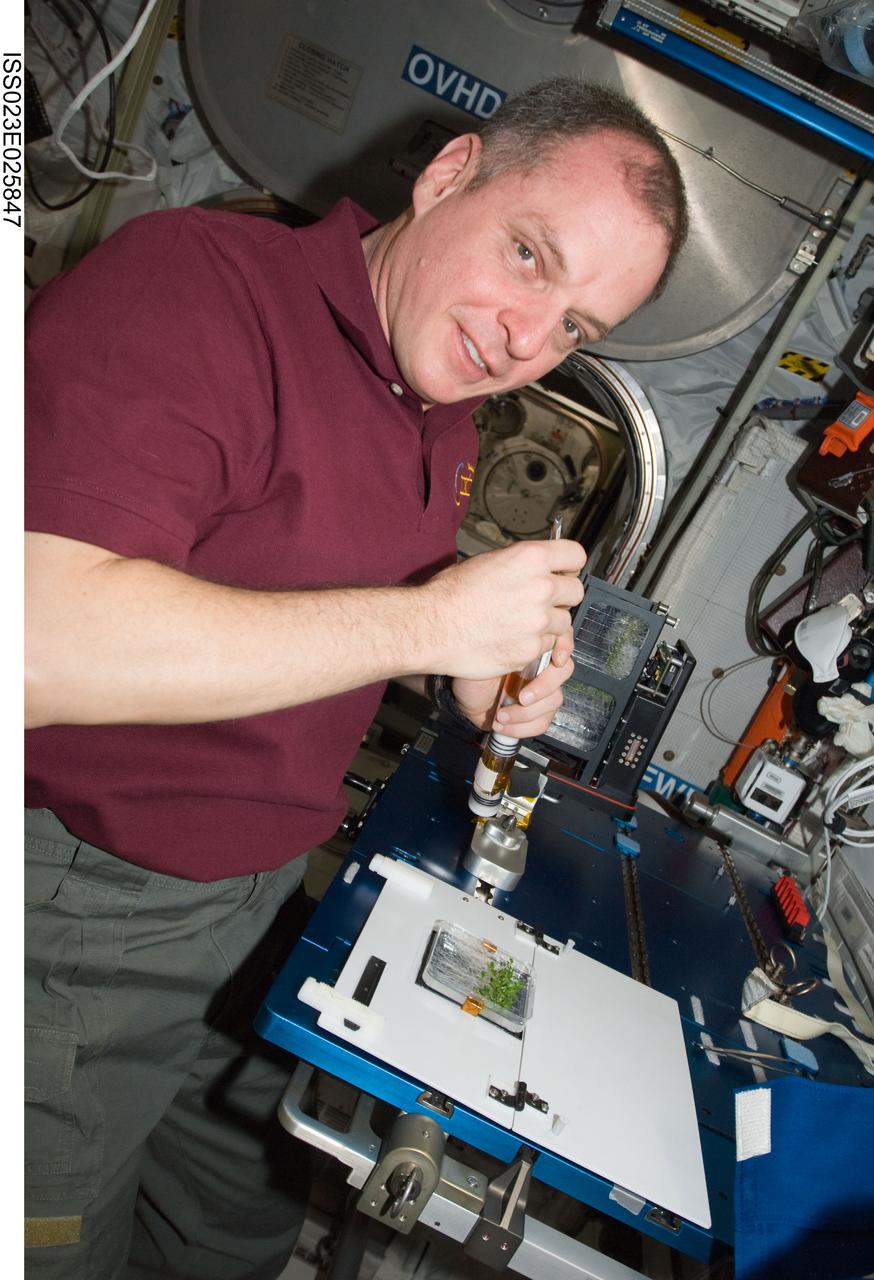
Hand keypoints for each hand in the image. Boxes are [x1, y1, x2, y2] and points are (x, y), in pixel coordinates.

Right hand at [421, 539, 585, 680]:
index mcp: (530, 558)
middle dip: (562, 597)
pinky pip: (546, 647)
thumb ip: (521, 564)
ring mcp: (538, 621)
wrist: (431, 627)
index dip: (569, 565)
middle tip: (542, 602)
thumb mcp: (488, 561)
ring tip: (520, 624)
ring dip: (548, 624)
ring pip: (563, 623)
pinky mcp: (530, 649)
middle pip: (576, 591)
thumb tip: (536, 568)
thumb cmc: (449, 594)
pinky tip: (510, 640)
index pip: (576, 555)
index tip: (563, 571)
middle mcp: (541, 587)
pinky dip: (532, 645)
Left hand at [452, 627, 575, 738]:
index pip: (561, 639)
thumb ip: (510, 650)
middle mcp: (539, 669)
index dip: (565, 647)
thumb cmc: (470, 676)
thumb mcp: (484, 656)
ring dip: (525, 714)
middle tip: (521, 698)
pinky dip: (522, 728)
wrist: (462, 701)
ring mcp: (540, 692)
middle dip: (543, 688)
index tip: (557, 659)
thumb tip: (529, 645)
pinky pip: (542, 722)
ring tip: (501, 715)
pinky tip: (504, 724)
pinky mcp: (535, 713)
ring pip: (553, 701)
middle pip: (563, 672)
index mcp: (531, 649)